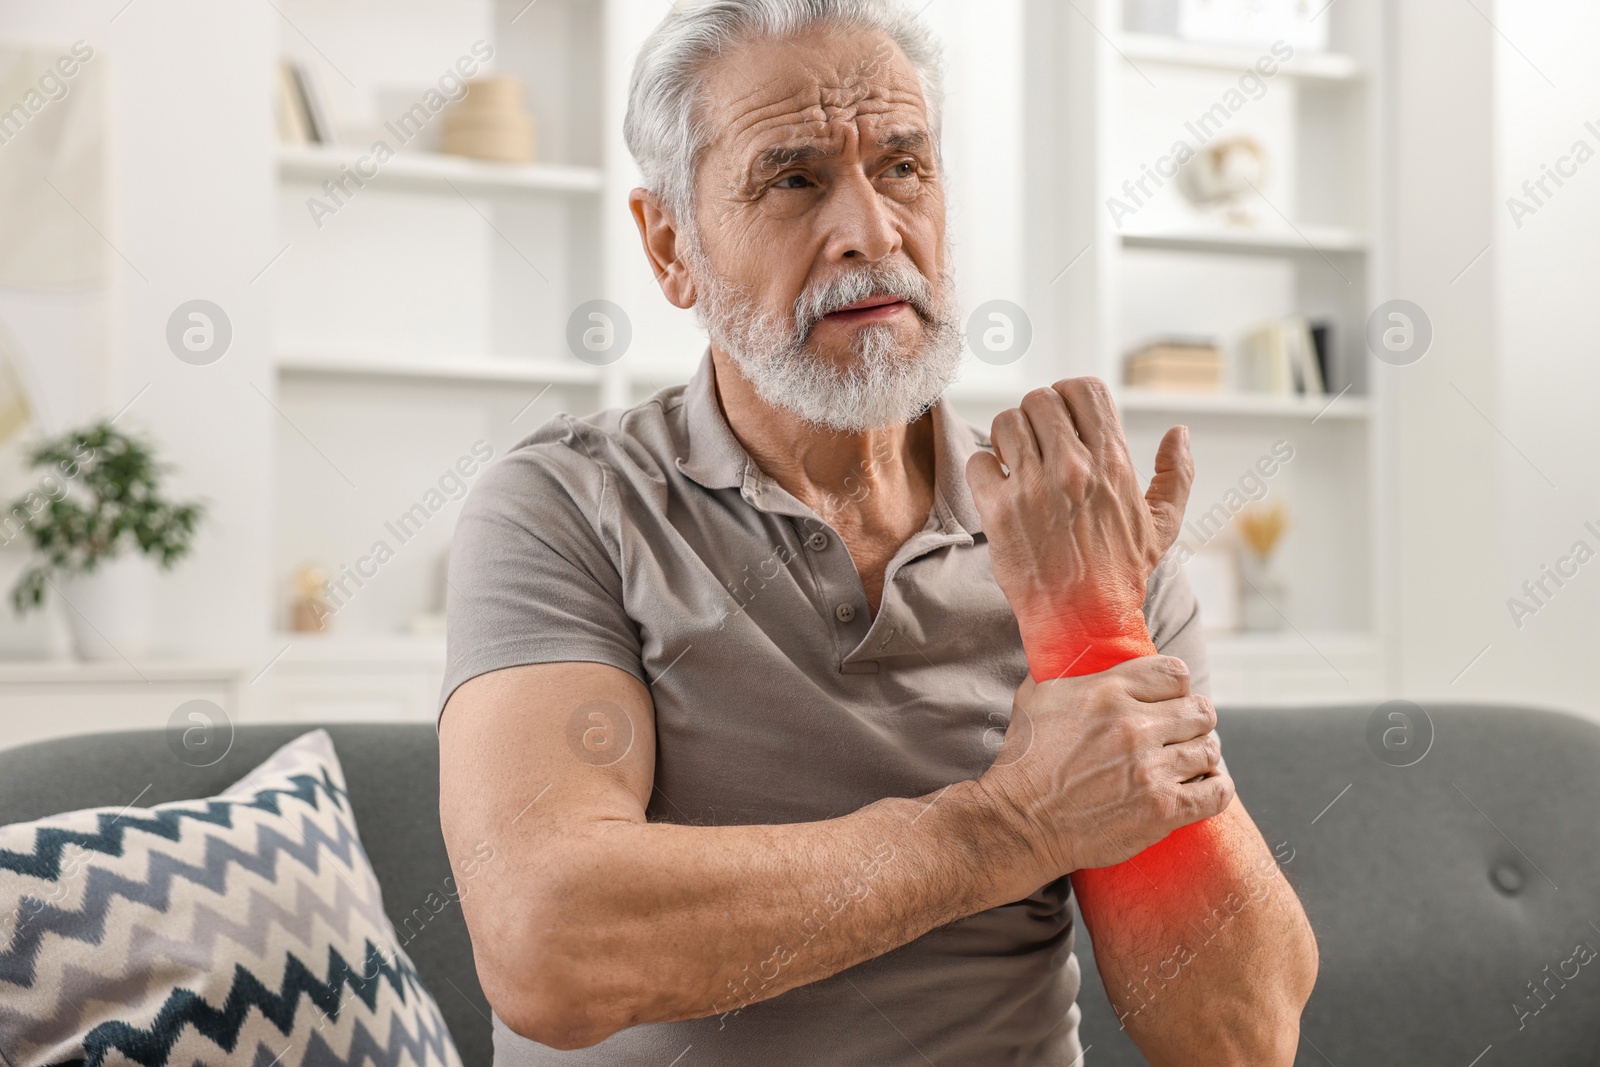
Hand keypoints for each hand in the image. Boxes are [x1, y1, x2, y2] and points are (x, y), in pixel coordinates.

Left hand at [965, 378, 1193, 674]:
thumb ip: (1176, 475)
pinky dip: (984, 470)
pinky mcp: (999, 511)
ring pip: (1006, 423)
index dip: (1068, 394)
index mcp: (1113, 464)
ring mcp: (1034, 488)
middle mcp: (1074, 469)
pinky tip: (998, 488)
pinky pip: (979, 461)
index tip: (1063, 416)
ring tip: (1016, 462)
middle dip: (1035, 416)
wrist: (1084, 623)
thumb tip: (1179, 433)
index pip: (1085, 389)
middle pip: (1040, 399)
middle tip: (1036, 442)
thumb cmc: (1122, 576)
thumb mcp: (1162, 526)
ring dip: (1008, 438)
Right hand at [977, 655, 1231, 883]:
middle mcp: (1133, 726)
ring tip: (1187, 763)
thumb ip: (1069, 669)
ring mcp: (1150, 770)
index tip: (1168, 702)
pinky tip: (1202, 786)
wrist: (1019, 822)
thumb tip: (1084, 650)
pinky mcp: (1161, 810)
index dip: (1176, 688)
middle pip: (1200, 711)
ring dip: (1201, 756)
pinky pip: (1216, 791)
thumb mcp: (1037, 696)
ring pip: (1209, 749)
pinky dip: (1215, 787)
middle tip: (1180, 735)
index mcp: (1107, 692)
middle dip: (1193, 721)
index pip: (1175, 673)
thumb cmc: (1025, 759)